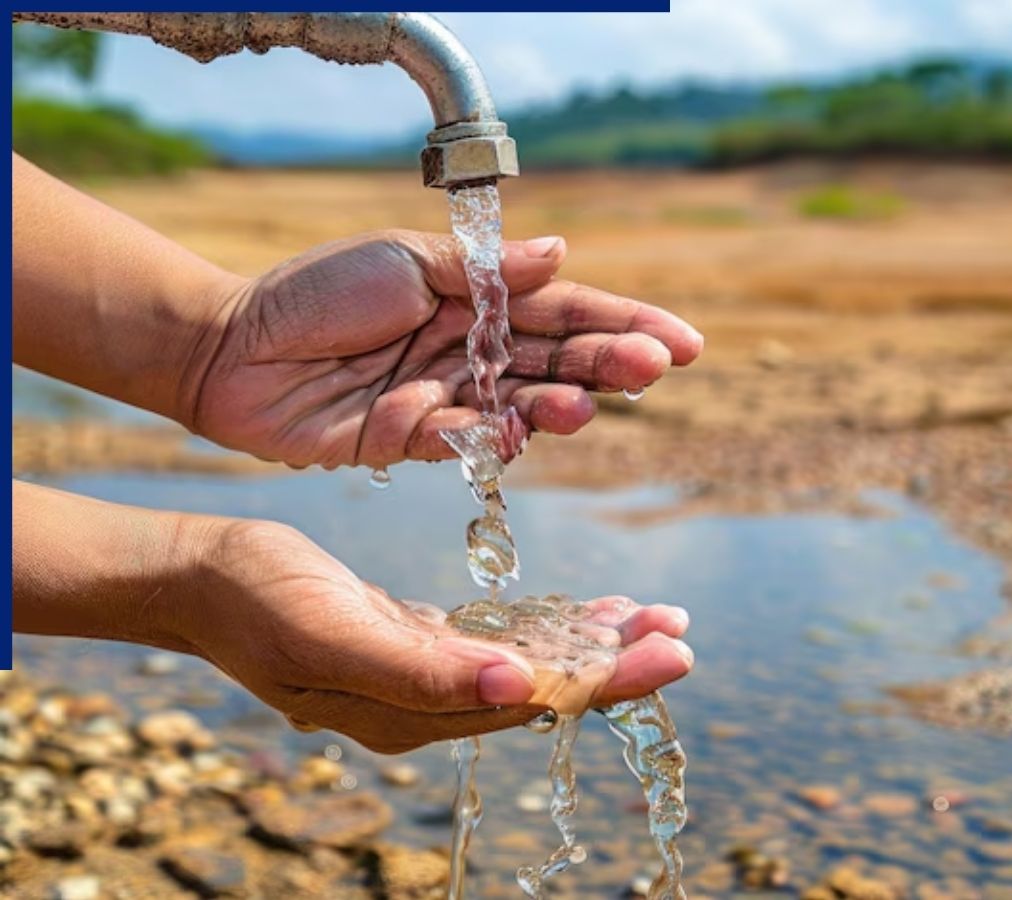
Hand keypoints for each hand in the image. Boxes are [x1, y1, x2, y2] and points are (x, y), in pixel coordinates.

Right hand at [180, 519, 692, 752]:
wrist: (202, 578)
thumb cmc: (257, 601)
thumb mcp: (333, 632)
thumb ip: (421, 670)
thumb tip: (520, 686)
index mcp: (413, 711)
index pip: (535, 702)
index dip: (606, 680)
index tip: (672, 653)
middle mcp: (425, 703)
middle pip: (543, 688)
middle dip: (617, 663)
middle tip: (681, 630)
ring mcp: (420, 675)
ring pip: (527, 664)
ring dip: (592, 643)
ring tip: (653, 616)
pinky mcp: (413, 642)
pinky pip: (497, 641)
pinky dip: (547, 624)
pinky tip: (586, 611)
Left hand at [187, 231, 702, 468]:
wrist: (236, 350)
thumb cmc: (317, 292)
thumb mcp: (404, 260)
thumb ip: (483, 268)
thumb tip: (560, 253)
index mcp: (477, 298)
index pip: (567, 311)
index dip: (627, 324)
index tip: (685, 342)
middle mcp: (473, 350)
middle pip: (557, 361)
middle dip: (609, 366)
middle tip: (654, 370)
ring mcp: (448, 399)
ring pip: (521, 408)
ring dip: (555, 407)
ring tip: (578, 405)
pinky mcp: (414, 443)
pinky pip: (464, 444)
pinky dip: (487, 438)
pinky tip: (510, 430)